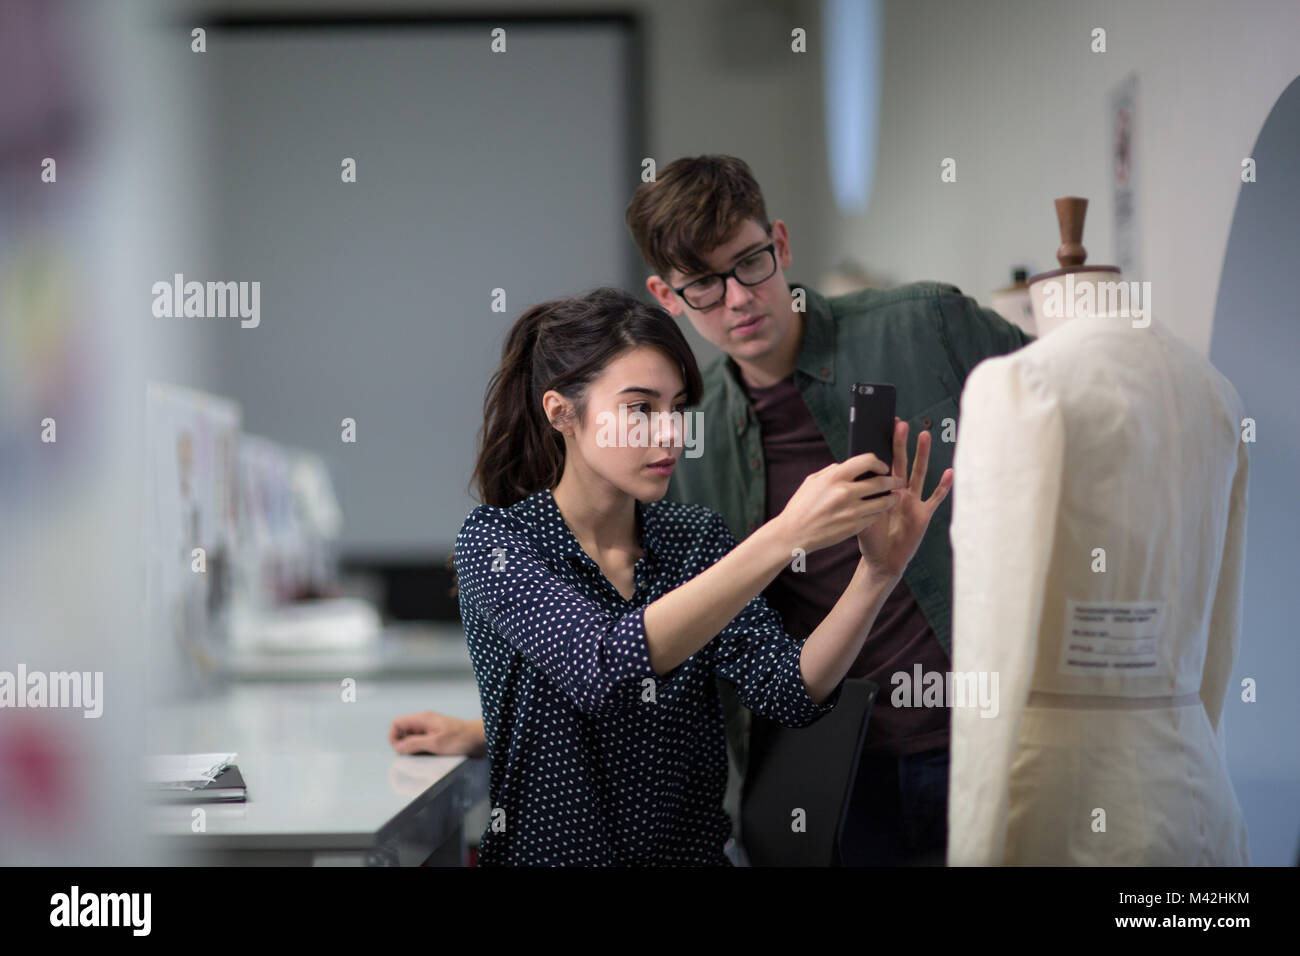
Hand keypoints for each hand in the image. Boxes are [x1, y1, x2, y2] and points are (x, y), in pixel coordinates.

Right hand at [388, 710, 479, 755]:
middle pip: (403, 733)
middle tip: (413, 756)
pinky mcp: (437, 738)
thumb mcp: (435, 743)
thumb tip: (397, 747)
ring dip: (414, 750)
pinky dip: (422, 752)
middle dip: (403, 746)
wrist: (481, 739)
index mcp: (422, 719)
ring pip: (412, 740)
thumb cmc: (461, 738)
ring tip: (424, 757)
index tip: (399, 750)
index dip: (394, 737)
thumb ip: (414, 744)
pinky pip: (422, 745)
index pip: (397, 724)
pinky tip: (431, 757)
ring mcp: (430, 731)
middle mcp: (424, 723)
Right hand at [776, 451, 902, 553]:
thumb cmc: (801, 505)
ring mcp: (852, 511)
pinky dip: (880, 512)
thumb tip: (850, 465)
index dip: (879, 462)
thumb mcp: (812, 481)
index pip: (867, 461)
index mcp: (835, 477)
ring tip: (896, 496)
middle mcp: (845, 492)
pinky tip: (882, 510)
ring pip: (883, 501)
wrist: (794, 533)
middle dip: (893, 481)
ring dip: (892, 498)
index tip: (883, 467)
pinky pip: (875, 516)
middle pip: (880, 482)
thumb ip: (833, 471)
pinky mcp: (854, 527)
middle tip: (898, 481)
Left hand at [856, 419, 952, 578]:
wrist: (882, 561)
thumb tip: (858, 482)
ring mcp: (912, 501)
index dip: (883, 448)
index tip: (881, 428)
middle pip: (901, 463)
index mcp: (882, 491)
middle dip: (901, 443)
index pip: (883, 464)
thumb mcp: (861, 518)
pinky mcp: (923, 514)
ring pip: (919, 474)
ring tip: (924, 435)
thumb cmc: (870, 539)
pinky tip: (950, 472)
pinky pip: (935, 498)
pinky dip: (943, 486)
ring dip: (922, 455)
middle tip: (901, 423)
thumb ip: (863, 502)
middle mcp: (899, 492)